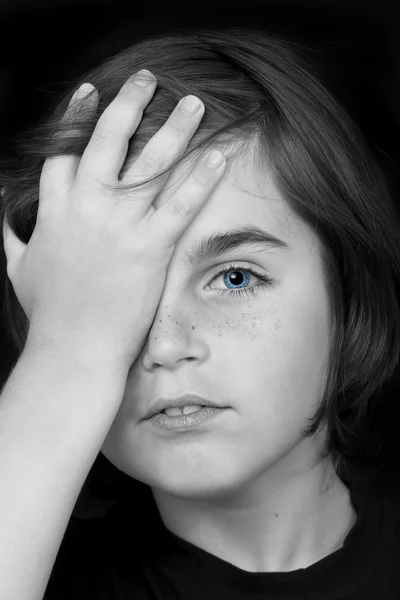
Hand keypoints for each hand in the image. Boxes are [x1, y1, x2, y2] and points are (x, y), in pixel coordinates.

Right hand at [2, 70, 225, 369]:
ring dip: (174, 128)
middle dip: (129, 103)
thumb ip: (8, 235)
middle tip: (148, 79)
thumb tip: (0, 212)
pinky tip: (217, 155)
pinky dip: (200, 177)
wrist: (72, 350)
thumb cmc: (48, 313)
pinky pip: (179, 203)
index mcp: (54, 209)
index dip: (76, 117)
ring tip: (193, 103)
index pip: (64, 150)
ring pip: (149, 163)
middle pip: (107, 139)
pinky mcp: (150, 248)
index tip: (90, 92)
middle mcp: (86, 207)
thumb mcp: (18, 268)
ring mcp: (119, 225)